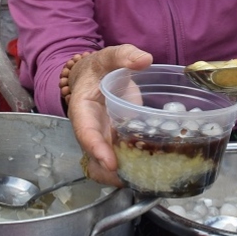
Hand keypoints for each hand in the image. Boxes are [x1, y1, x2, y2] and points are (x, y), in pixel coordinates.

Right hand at [67, 44, 152, 185]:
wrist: (95, 76)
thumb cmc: (99, 68)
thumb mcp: (109, 57)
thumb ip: (124, 55)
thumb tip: (145, 59)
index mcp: (83, 110)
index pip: (86, 133)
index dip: (97, 150)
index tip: (111, 163)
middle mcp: (91, 130)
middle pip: (94, 159)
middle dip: (109, 174)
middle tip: (133, 179)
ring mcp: (103, 139)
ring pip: (105, 167)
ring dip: (122, 176)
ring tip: (146, 180)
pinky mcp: (115, 142)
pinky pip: (120, 160)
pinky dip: (133, 168)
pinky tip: (153, 171)